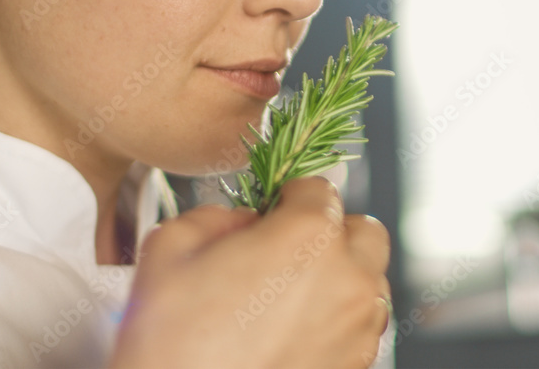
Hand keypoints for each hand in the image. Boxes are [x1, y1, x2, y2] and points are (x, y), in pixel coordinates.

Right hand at [109, 177, 391, 368]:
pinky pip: (361, 328)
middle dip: (331, 232)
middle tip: (288, 249)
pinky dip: (337, 321)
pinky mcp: (356, 368)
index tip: (271, 210)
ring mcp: (358, 329)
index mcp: (308, 235)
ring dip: (340, 277)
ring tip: (288, 298)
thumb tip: (242, 220)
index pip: (318, 187)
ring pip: (369, 282)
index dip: (287, 195)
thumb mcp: (169, 248)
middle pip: (363, 231)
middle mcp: (347, 278)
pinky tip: (292, 334)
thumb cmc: (173, 346)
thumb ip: (217, 215)